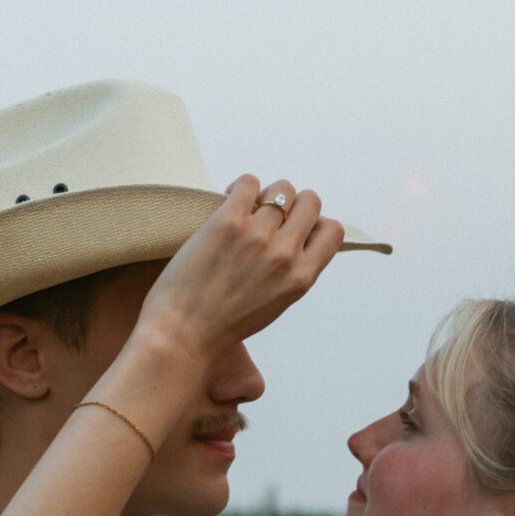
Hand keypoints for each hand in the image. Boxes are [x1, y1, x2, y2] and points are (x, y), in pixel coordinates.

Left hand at [138, 175, 344, 359]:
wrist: (182, 333)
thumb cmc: (222, 323)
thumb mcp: (274, 304)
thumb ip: (290, 272)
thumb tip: (295, 237)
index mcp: (301, 278)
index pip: (332, 230)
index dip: (314, 224)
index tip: (293, 230)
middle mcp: (285, 255)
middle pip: (310, 201)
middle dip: (292, 204)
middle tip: (267, 217)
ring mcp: (258, 236)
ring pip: (280, 189)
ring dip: (264, 195)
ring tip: (244, 210)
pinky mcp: (228, 222)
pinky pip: (248, 182)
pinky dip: (240, 187)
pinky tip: (227, 202)